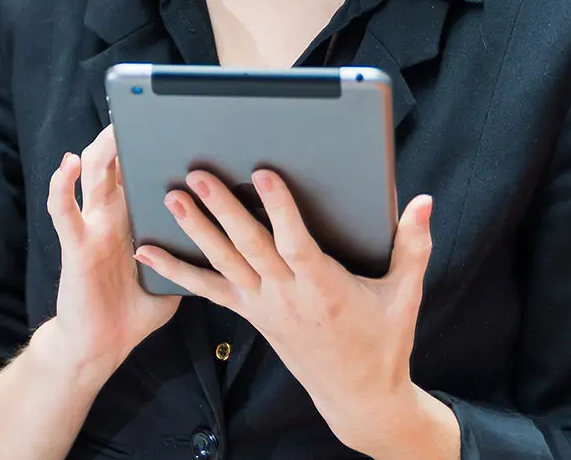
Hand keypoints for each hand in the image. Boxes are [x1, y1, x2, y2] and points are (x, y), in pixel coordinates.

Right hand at [46, 126, 180, 380]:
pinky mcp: (75, 244)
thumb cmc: (137, 309)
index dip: (153, 144)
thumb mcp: (176, 273)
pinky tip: (68, 164)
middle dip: (128, 134)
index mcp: (135, 217)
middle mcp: (111, 214)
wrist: (101, 345)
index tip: (176, 118)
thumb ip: (195, 250)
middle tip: (146, 109)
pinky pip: (63, 210)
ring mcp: (91, 226)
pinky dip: (62, 185)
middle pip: (118, 162)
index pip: (142, 169)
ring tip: (114, 127)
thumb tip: (241, 233)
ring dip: (100, 148)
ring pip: (91, 175)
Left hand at [137, 174, 457, 458]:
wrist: (357, 396)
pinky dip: (176, 271)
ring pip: (223, 263)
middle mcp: (287, 296)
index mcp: (324, 288)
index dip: (280, 209)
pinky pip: (208, 291)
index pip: (296, 242)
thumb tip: (423, 201)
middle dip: (222, 209)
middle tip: (198, 175)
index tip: (264, 174)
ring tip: (170, 198)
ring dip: (195, 230)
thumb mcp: (405, 294)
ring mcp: (264, 307)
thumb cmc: (383, 341)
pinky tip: (147, 252)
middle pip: (248, 247)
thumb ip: (414, 245)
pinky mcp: (251, 314)